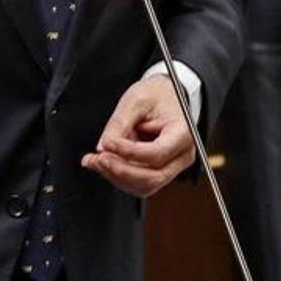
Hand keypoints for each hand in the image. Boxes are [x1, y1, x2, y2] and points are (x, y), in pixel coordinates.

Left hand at [81, 75, 195, 197]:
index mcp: (183, 134)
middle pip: (152, 177)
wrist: (165, 96)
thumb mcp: (136, 100)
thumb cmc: (157, 95)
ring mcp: (172, 167)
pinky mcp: (158, 172)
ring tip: (96, 160)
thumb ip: (120, 124)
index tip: (108, 144)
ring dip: (116, 176)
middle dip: (121, 171)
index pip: (157, 153)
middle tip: (99, 158)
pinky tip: (103, 163)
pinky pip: (138, 184)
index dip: (129, 152)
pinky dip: (118, 176)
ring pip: (143, 185)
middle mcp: (182, 155)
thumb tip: (103, 148)